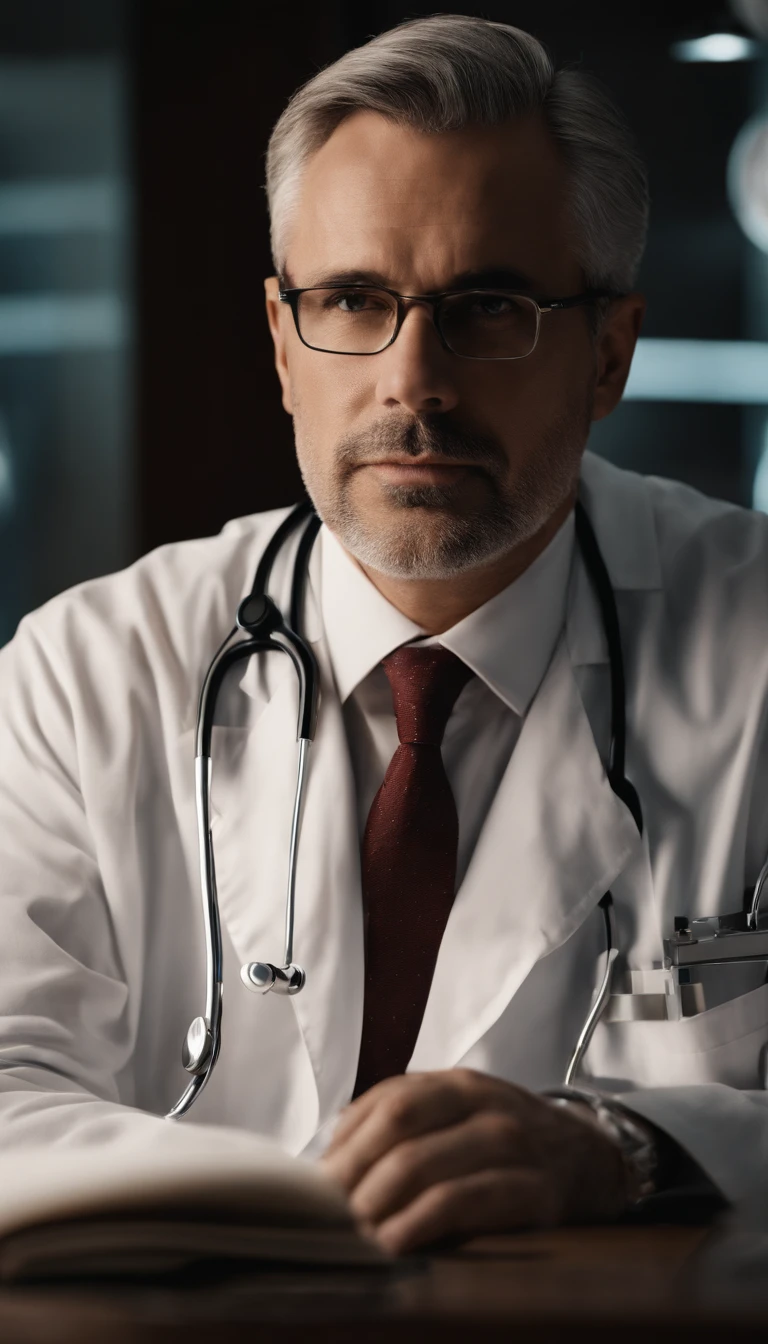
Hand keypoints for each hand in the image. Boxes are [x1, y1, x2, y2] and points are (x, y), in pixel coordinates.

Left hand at [321, 1069, 627, 1254]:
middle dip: (354, 1176)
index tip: (316, 1183)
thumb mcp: (459, 1115)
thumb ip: (401, 1125)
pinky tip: (393, 1244)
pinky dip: (417, 1226)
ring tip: (351, 1235)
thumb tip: (328, 1163)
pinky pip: (461, 1205)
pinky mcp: (531, 1193)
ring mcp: (511, 1147)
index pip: (389, 1102)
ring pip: (425, 1169)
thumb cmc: (503, 1143)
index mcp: (459, 1084)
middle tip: (325, 1215)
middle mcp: (486, 1107)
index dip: (347, 1144)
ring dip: (377, 1207)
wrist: (589, 1161)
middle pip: (400, 1132)